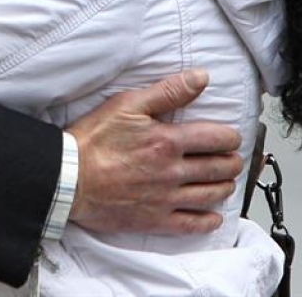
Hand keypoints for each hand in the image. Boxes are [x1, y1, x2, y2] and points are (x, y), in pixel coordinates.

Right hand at [67, 69, 242, 234]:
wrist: (70, 177)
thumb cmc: (93, 140)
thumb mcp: (127, 104)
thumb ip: (168, 91)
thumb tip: (200, 78)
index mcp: (168, 141)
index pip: (216, 139)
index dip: (230, 136)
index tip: (230, 136)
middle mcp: (172, 172)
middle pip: (219, 168)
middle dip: (231, 161)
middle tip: (231, 157)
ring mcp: (166, 199)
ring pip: (210, 195)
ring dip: (224, 187)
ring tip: (225, 181)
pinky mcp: (155, 220)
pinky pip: (192, 224)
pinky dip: (208, 220)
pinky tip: (212, 216)